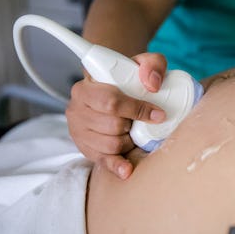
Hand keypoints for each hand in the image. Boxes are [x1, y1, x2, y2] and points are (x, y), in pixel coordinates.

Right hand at [65, 52, 167, 178]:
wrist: (116, 89)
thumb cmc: (129, 77)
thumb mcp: (143, 63)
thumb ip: (152, 64)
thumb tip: (153, 85)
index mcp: (86, 87)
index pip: (111, 102)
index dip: (137, 109)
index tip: (158, 114)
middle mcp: (76, 108)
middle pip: (113, 126)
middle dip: (132, 125)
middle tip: (139, 121)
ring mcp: (78, 130)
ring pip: (111, 144)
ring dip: (129, 141)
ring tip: (133, 131)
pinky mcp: (85, 147)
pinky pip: (102, 160)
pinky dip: (117, 165)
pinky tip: (127, 170)